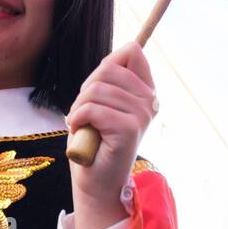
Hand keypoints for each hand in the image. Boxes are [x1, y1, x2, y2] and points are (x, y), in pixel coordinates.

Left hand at [65, 41, 156, 228]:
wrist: (95, 182)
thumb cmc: (95, 141)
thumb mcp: (103, 101)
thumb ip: (112, 77)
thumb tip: (130, 46)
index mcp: (146, 91)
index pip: (132, 51)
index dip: (107, 64)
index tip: (97, 89)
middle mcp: (150, 100)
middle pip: (108, 68)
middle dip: (86, 89)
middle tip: (84, 113)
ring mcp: (142, 114)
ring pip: (97, 89)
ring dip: (78, 107)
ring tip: (81, 125)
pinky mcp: (130, 129)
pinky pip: (93, 109)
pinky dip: (78, 118)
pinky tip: (80, 131)